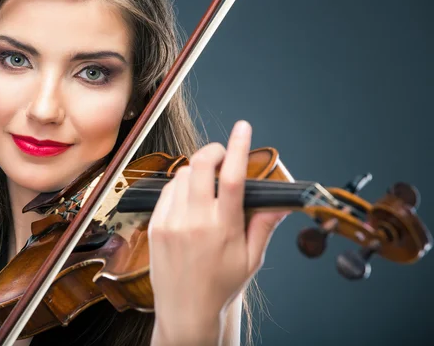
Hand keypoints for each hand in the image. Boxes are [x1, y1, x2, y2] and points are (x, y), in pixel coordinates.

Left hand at [148, 120, 288, 345]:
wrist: (186, 310)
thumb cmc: (221, 286)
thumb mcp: (251, 258)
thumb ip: (264, 224)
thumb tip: (281, 200)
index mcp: (223, 228)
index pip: (231, 177)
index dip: (238, 147)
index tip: (242, 127)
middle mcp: (195, 221)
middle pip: (200, 165)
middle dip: (213, 149)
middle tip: (223, 153)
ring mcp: (171, 222)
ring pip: (181, 174)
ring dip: (196, 169)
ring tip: (207, 182)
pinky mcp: (156, 225)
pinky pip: (166, 190)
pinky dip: (179, 185)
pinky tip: (189, 197)